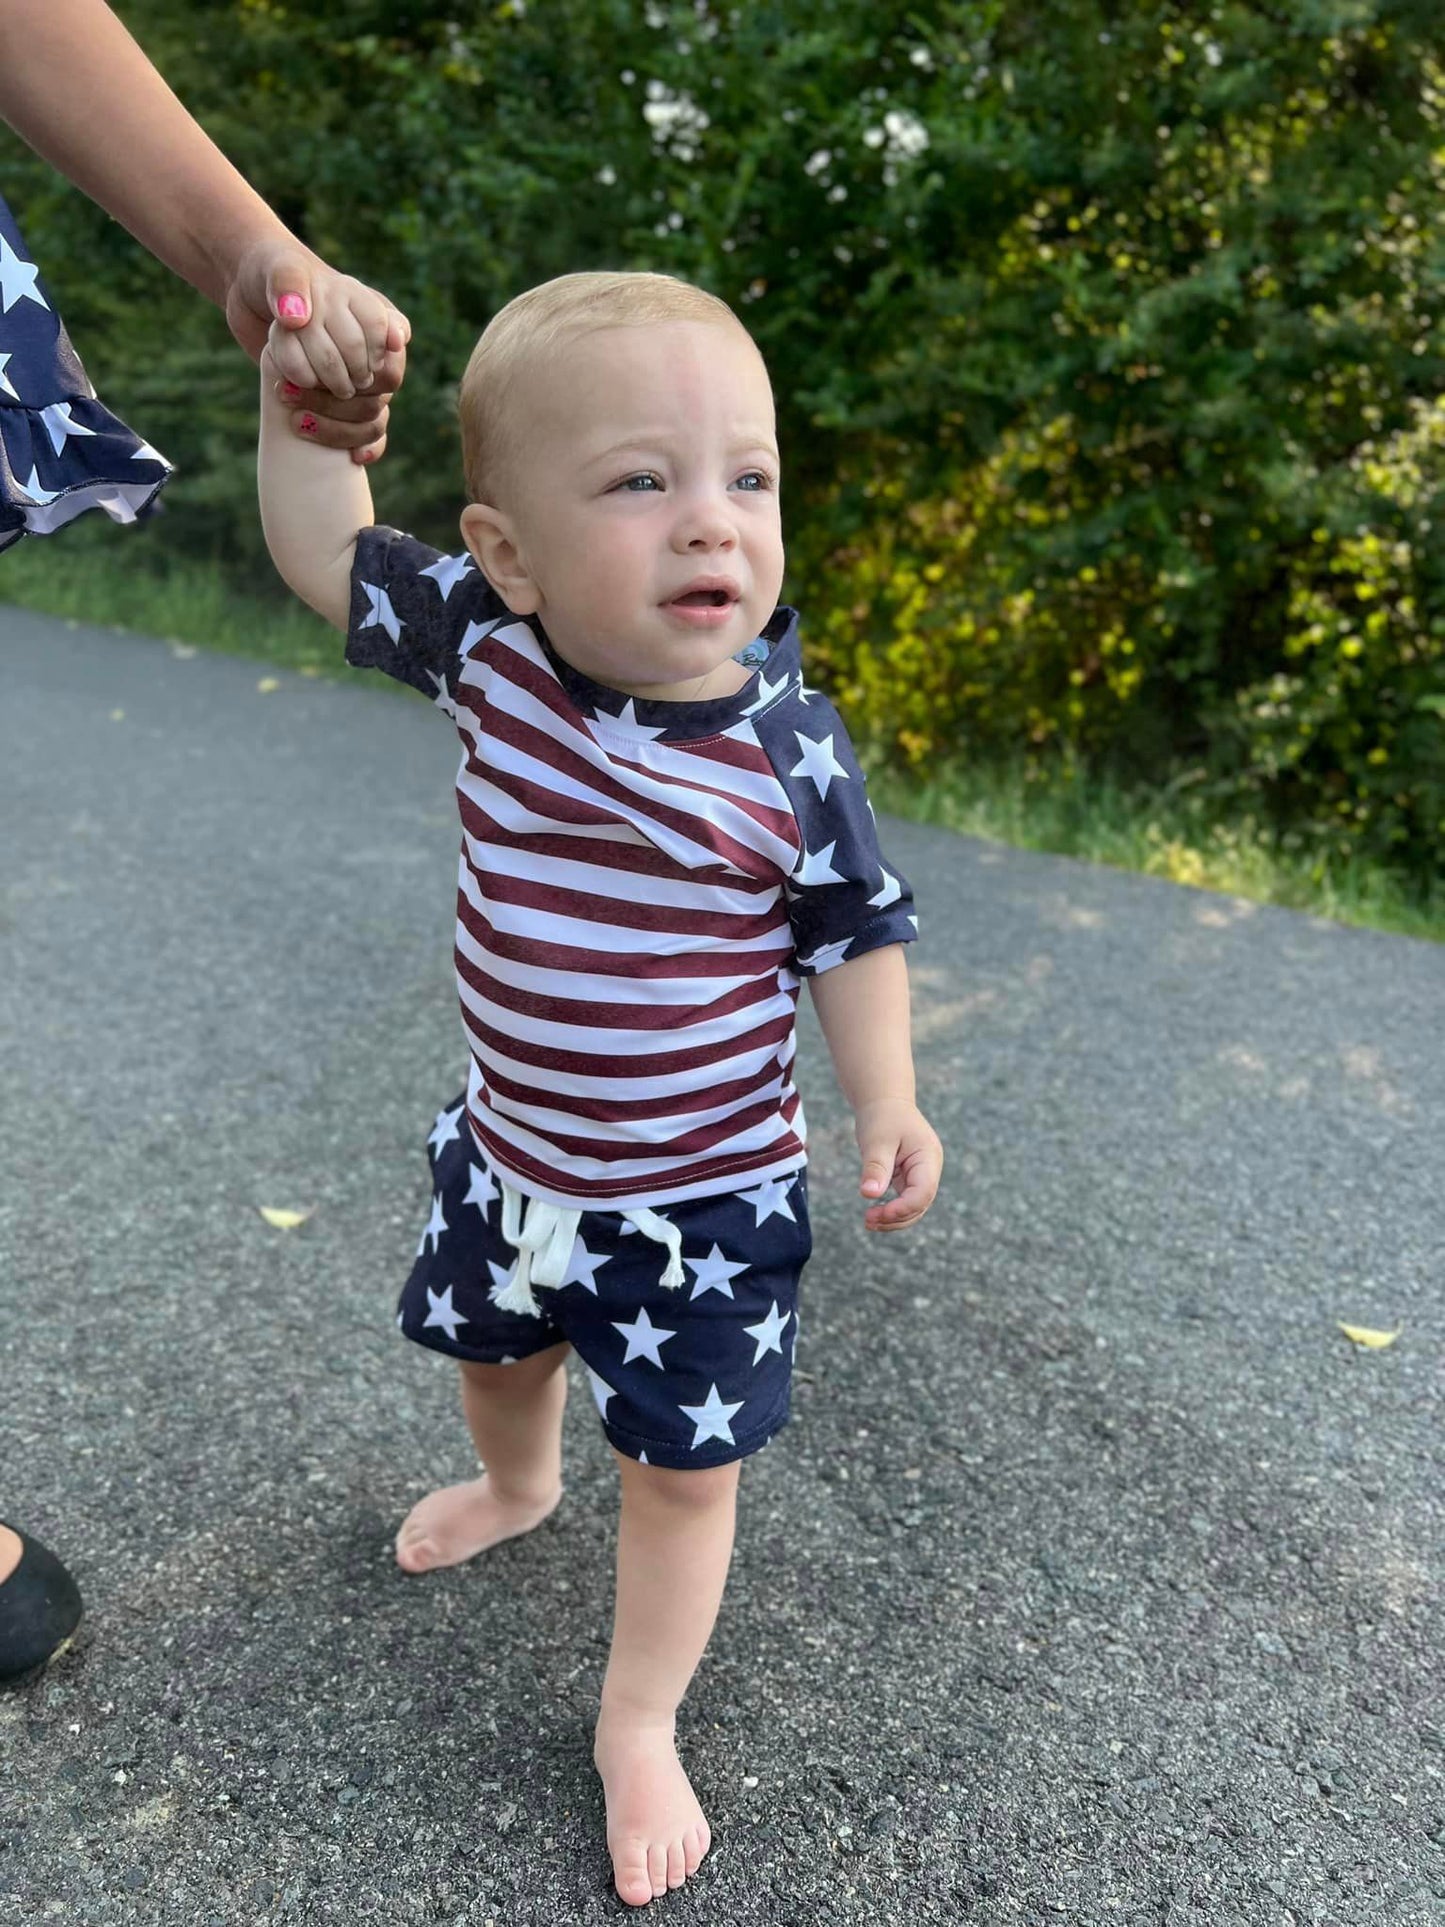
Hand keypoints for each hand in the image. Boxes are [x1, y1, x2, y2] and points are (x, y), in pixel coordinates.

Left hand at [225, 237, 409, 463]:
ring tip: (296, 420)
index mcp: (372, 314)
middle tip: (291, 391)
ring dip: (338, 426)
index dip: (359, 364)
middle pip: (381, 389)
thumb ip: (288, 282)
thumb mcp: (277, 270)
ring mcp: (359, 376)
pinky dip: (363, 447)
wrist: (255, 296)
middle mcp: (373, 348)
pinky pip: (369, 433)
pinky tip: (353, 458)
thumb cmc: (271, 275)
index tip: (324, 367)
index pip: (387, 351)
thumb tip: (298, 318)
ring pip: (373, 415)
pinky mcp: (341, 400)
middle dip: (339, 399)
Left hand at [854, 1098, 942, 1231]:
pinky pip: (905, 1201)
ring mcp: (922, 1175)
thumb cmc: (882, 1117)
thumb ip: (875, 1167)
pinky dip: (891, 1211)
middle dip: (896, 1218)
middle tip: (867, 1220)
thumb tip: (868, 1194)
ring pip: (914, 1207)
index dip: (902, 1208)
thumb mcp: (877, 1140)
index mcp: (928, 1158)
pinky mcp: (911, 1178)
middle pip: (920, 1205)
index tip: (877, 1213)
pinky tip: (873, 1215)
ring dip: (893, 1219)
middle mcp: (930, 1169)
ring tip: (868, 1221)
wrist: (885, 1102)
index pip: (923, 1192)